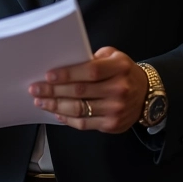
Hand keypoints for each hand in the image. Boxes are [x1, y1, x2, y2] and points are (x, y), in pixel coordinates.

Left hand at [28, 47, 148, 133]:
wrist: (147, 94)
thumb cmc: (124, 72)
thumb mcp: (114, 56)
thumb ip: (93, 58)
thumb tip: (65, 64)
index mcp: (119, 68)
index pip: (90, 72)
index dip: (67, 74)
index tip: (48, 76)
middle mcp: (119, 89)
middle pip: (80, 92)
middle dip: (53, 91)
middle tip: (36, 89)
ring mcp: (116, 109)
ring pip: (79, 109)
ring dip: (56, 106)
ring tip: (41, 102)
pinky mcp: (112, 125)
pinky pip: (84, 124)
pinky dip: (67, 119)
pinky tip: (57, 112)